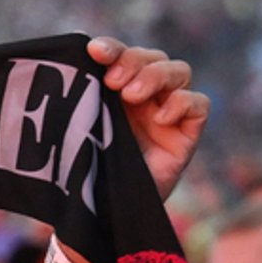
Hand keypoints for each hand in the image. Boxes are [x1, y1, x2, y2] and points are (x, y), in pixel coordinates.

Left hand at [87, 37, 208, 202]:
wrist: (108, 214)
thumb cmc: (91, 171)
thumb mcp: (81, 134)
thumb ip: (79, 105)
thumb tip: (63, 73)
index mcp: (118, 89)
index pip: (121, 55)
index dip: (112, 48)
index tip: (94, 51)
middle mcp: (147, 96)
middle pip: (152, 57)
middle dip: (133, 62)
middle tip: (112, 82)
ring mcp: (169, 112)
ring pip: (179, 71)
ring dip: (156, 76)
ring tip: (132, 96)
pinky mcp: (187, 133)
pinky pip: (199, 105)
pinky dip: (182, 103)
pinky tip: (161, 118)